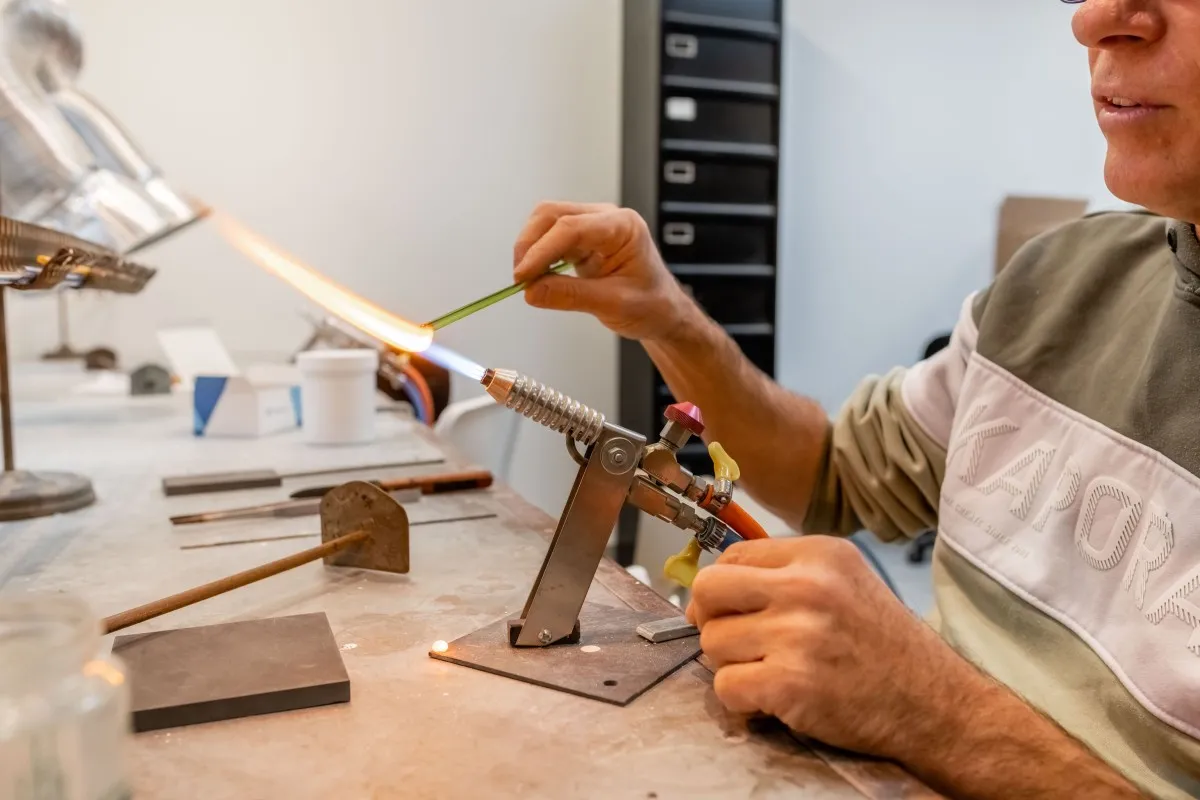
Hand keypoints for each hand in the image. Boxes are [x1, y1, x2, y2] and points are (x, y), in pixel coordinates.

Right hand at [512, 201, 699, 340]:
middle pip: (552, 215)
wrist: (663, 311)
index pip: (571, 228)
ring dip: (531, 248)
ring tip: (528, 279)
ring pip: (547, 222)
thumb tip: (532, 291)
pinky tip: (537, 276)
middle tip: (521, 278)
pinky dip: (538, 255)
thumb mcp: (613, 304)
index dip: (541, 250)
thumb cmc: (651, 304)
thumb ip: (571, 296)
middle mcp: (606, 218)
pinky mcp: (582, 239)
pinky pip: (550, 238)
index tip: (524, 275)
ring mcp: (593, 226)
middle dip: (530, 244)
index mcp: (623, 227)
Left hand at [687, 536, 975, 761]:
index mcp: (819, 554)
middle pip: (709, 590)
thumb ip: (785, 574)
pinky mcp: (790, 684)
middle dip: (710, 619)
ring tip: (768, 671)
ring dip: (731, 664)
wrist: (935, 704)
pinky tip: (769, 699)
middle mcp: (806, 586)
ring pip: (712, 642)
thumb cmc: (885, 644)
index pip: (732, 556)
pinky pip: (724, 686)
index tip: (728, 610)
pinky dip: (739, 699)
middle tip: (733, 641)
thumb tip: (708, 592)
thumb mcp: (845, 581)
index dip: (722, 588)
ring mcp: (797, 635)